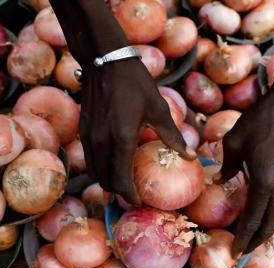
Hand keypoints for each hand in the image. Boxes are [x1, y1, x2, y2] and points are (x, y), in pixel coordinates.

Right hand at [79, 59, 195, 204]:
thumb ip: (172, 136)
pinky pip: (90, 159)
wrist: (105, 61)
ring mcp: (89, 137)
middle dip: (119, 192)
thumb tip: (190, 156)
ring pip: (95, 172)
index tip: (140, 200)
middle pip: (105, 181)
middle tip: (134, 195)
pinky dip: (100, 168)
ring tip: (123, 184)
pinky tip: (112, 165)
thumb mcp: (158, 109)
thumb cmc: (135, 84)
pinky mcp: (83, 130)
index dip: (130, 195)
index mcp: (121, 140)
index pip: (121, 180)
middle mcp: (101, 143)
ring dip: (108, 181)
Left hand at [216, 67, 273, 256]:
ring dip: (264, 230)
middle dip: (255, 241)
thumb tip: (222, 179)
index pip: (253, 220)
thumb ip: (229, 165)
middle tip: (241, 252)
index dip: (243, 239)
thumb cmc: (259, 121)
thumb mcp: (234, 142)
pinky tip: (260, 214)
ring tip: (250, 238)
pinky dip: (270, 216)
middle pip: (269, 224)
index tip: (234, 253)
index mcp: (264, 183)